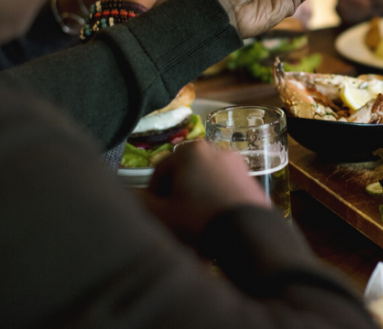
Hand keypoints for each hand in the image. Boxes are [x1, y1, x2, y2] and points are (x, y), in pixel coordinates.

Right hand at [142, 140, 268, 245]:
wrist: (248, 233)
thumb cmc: (198, 219)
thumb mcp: (162, 214)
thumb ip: (142, 202)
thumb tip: (131, 194)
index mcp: (192, 151)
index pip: (161, 169)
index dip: (153, 193)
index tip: (155, 213)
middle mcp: (216, 150)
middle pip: (185, 174)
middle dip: (177, 197)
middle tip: (174, 221)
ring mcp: (237, 164)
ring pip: (206, 183)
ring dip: (196, 201)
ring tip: (194, 227)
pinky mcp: (251, 180)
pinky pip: (225, 189)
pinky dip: (216, 203)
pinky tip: (213, 226)